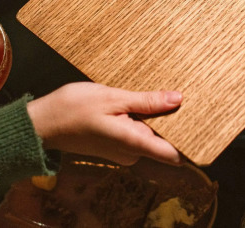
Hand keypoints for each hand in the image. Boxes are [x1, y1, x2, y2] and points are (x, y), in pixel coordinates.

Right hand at [27, 82, 182, 165]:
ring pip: (150, 133)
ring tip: (159, 91)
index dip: (190, 141)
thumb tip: (177, 100)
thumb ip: (146, 101)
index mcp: (133, 142)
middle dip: (172, 119)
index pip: (173, 153)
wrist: (41, 123)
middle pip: (164, 139)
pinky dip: (141, 117)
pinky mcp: (115, 144)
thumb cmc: (72, 109)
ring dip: (155, 116)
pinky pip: (137, 132)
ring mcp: (123, 150)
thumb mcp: (112, 98)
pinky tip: (139, 100)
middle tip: (181, 92)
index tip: (204, 124)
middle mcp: (130, 152)